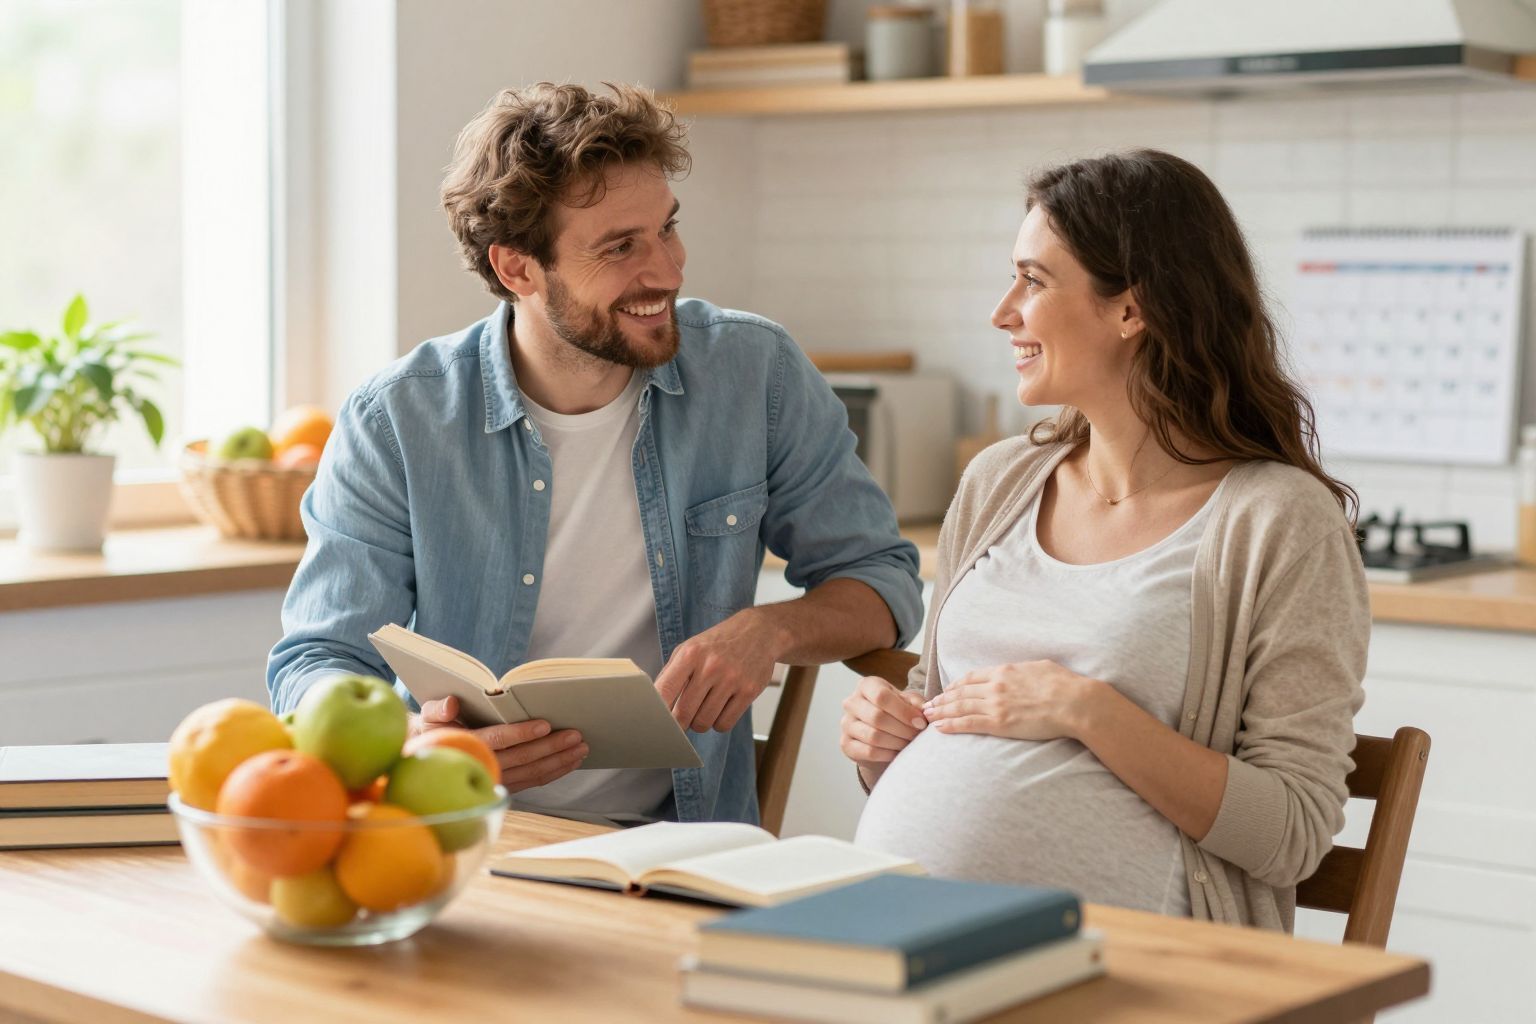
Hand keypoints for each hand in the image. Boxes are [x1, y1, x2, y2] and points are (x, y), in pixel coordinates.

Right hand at [408, 695, 588, 793]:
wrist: (427, 759)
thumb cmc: (431, 731)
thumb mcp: (426, 717)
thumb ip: (437, 709)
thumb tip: (451, 704)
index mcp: (463, 746)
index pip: (495, 740)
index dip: (520, 734)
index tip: (545, 725)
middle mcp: (481, 767)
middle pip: (521, 759)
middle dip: (551, 748)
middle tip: (576, 735)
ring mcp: (495, 780)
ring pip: (531, 774)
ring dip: (558, 762)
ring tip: (581, 748)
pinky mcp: (505, 785)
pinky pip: (533, 781)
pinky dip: (554, 772)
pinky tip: (571, 761)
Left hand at [654, 610, 779, 732]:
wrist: (760, 632)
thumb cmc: (718, 643)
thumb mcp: (690, 648)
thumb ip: (671, 674)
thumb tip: (654, 705)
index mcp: (691, 654)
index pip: (665, 690)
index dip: (657, 711)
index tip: (656, 720)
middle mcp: (711, 666)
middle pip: (684, 713)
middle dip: (680, 723)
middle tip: (682, 719)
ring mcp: (732, 679)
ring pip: (704, 722)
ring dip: (700, 722)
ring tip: (704, 709)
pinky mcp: (749, 691)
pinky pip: (725, 724)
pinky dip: (719, 723)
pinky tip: (720, 709)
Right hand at [839, 675, 926, 771]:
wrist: (881, 733)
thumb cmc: (896, 712)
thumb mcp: (908, 702)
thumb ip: (916, 703)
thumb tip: (924, 711)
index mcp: (866, 686)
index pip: (881, 696)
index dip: (904, 711)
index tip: (921, 723)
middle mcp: (851, 702)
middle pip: (877, 717)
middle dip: (903, 729)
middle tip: (917, 736)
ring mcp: (846, 724)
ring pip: (873, 736)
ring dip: (896, 742)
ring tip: (909, 744)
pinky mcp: (846, 744)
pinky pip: (869, 751)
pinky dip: (887, 754)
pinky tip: (897, 752)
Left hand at [921, 660, 1098, 740]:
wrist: (1075, 702)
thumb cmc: (1064, 685)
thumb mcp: (1039, 668)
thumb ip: (1022, 671)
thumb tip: (1020, 673)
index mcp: (1005, 671)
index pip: (971, 677)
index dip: (955, 685)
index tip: (946, 690)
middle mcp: (995, 686)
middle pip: (960, 692)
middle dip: (942, 699)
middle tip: (928, 705)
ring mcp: (996, 704)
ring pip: (959, 707)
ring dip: (940, 711)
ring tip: (927, 716)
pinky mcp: (1000, 723)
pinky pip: (968, 723)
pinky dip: (951, 725)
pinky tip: (940, 728)